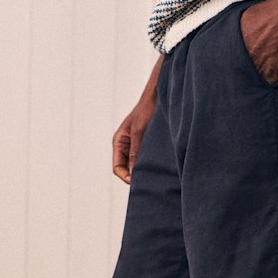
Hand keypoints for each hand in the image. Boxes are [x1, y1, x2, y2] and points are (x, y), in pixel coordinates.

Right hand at [113, 54, 163, 183]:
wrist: (160, 95)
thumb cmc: (147, 109)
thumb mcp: (139, 132)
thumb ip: (135, 152)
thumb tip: (133, 173)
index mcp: (119, 141)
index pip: (117, 168)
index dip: (126, 177)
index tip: (138, 181)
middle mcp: (126, 145)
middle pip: (126, 169)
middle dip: (135, 176)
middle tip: (149, 182)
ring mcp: (137, 145)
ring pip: (137, 166)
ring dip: (144, 171)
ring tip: (155, 176)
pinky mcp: (147, 144)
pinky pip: (146, 160)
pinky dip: (151, 165)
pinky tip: (160, 168)